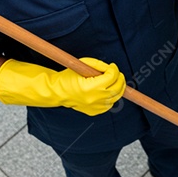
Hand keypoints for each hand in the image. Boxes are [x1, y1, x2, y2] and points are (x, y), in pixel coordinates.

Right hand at [0, 58, 125, 115]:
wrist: (57, 92)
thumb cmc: (67, 77)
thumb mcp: (81, 65)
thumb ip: (98, 65)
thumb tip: (111, 68)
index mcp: (90, 87)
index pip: (111, 77)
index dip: (114, 69)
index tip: (112, 66)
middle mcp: (94, 99)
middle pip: (117, 88)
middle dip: (120, 78)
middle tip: (117, 73)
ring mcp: (95, 107)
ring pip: (115, 98)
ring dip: (118, 88)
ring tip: (115, 81)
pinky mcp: (94, 111)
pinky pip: (109, 105)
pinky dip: (111, 97)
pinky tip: (107, 90)